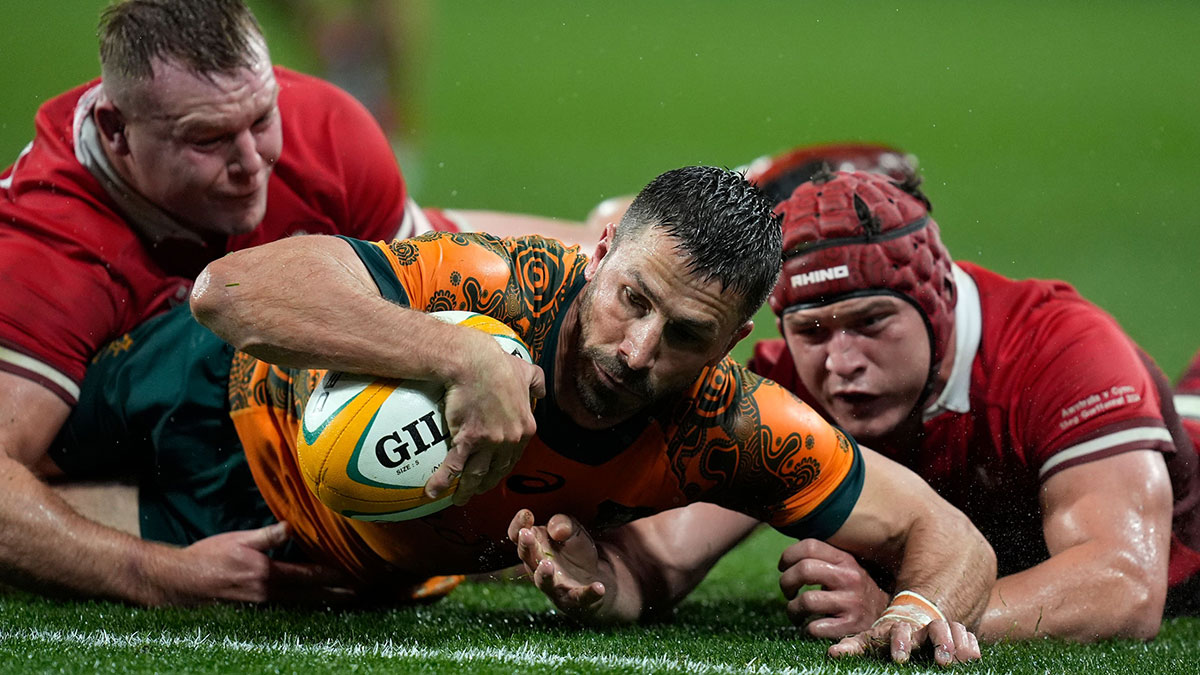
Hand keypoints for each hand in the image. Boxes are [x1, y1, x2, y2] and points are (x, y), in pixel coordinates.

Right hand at [154, 522, 356, 605]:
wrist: (179, 581)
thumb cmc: (207, 557)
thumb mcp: (239, 540)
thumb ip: (268, 535)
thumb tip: (292, 526)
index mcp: (266, 574)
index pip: (307, 576)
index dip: (331, 575)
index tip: (352, 575)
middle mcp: (267, 595)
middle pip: (308, 595)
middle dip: (334, 593)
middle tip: (357, 593)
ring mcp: (259, 606)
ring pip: (298, 604)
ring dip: (321, 601)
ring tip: (341, 599)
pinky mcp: (251, 611)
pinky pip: (284, 609)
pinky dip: (301, 606)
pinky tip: (310, 604)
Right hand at [426, 331, 545, 504]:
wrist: (475, 362)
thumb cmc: (499, 365)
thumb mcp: (526, 371)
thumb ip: (537, 383)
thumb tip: (541, 392)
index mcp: (525, 428)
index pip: (514, 456)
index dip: (502, 468)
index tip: (494, 474)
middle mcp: (510, 440)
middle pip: (496, 470)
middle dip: (486, 484)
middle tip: (477, 490)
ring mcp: (489, 442)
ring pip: (477, 474)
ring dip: (467, 490)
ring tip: (459, 499)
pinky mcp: (468, 439)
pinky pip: (454, 466)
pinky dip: (442, 481)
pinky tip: (432, 492)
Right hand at [507, 509, 607, 620]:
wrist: (594, 577)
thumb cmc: (575, 551)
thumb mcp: (573, 530)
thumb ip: (564, 524)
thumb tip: (556, 530)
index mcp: (535, 546)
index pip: (517, 536)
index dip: (518, 525)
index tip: (526, 514)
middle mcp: (538, 567)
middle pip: (527, 557)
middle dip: (526, 546)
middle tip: (526, 534)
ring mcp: (554, 585)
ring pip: (543, 582)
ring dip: (543, 574)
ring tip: (547, 564)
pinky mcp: (573, 599)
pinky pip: (579, 597)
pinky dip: (589, 594)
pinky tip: (598, 588)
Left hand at [778, 538, 888, 637]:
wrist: (888, 614)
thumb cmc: (855, 589)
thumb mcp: (845, 566)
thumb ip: (823, 557)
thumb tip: (789, 555)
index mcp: (845, 558)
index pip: (809, 546)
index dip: (788, 556)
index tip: (783, 567)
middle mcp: (850, 577)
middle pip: (804, 570)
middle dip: (786, 582)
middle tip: (788, 591)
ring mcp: (851, 602)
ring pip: (806, 600)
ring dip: (792, 609)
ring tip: (795, 612)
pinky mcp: (851, 626)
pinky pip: (816, 627)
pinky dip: (806, 628)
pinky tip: (809, 627)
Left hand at [829, 618, 981, 665]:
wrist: (910, 624)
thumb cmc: (887, 639)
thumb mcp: (870, 642)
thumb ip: (854, 646)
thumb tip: (832, 653)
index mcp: (899, 631)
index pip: (899, 633)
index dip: (900, 644)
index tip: (899, 659)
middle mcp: (922, 630)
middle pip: (934, 628)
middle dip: (940, 642)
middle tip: (942, 660)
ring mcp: (940, 632)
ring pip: (953, 630)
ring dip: (958, 642)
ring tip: (964, 659)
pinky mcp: (955, 639)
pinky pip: (967, 636)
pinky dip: (971, 644)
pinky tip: (975, 656)